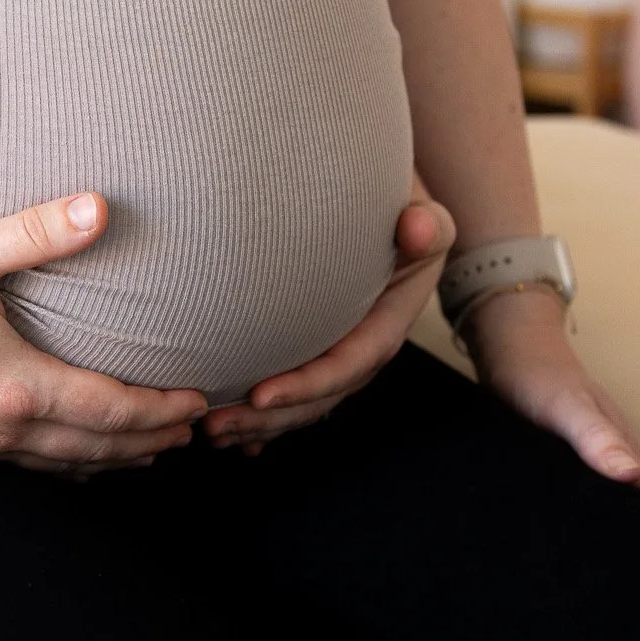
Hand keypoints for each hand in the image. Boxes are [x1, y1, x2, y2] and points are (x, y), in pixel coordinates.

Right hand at [0, 193, 209, 474]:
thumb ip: (36, 232)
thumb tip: (99, 208)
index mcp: (16, 384)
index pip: (111, 409)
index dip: (160, 409)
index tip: (198, 402)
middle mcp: (2, 426)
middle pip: (97, 446)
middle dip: (151, 440)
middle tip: (193, 432)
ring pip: (63, 463)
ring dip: (112, 459)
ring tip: (148, 451)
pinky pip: (27, 465)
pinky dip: (66, 464)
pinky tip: (70, 457)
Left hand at [205, 172, 455, 455]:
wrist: (390, 204)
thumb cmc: (398, 205)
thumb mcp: (420, 212)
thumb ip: (427, 224)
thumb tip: (418, 230)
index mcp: (390, 320)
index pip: (349, 362)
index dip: (308, 383)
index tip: (261, 394)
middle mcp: (366, 344)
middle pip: (321, 395)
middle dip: (272, 417)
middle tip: (217, 426)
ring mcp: (342, 348)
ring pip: (303, 400)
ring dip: (260, 422)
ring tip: (212, 432)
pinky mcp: (320, 344)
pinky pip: (294, 386)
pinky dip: (264, 414)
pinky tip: (233, 436)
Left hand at [462, 287, 639, 534]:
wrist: (511, 349)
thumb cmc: (538, 377)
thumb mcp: (563, 407)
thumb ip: (594, 437)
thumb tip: (629, 475)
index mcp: (630, 453)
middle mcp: (623, 462)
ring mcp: (603, 463)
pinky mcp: (578, 463)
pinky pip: (607, 501)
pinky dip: (617, 524)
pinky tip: (602, 545)